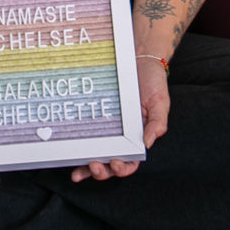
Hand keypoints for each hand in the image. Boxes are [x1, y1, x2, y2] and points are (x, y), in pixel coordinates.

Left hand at [70, 53, 167, 181]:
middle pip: (110, 163)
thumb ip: (157, 122)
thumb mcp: (160, 101)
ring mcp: (106, 129)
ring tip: (79, 172)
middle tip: (95, 167)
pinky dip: (77, 148)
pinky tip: (70, 154)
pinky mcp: (94, 118)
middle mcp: (121, 137)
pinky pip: (85, 135)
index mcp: (138, 137)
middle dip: (102, 171)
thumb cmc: (152, 81)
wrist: (139, 57)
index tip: (116, 163)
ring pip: (95, 155)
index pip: (131, 161)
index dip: (123, 168)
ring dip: (87, 167)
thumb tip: (148, 143)